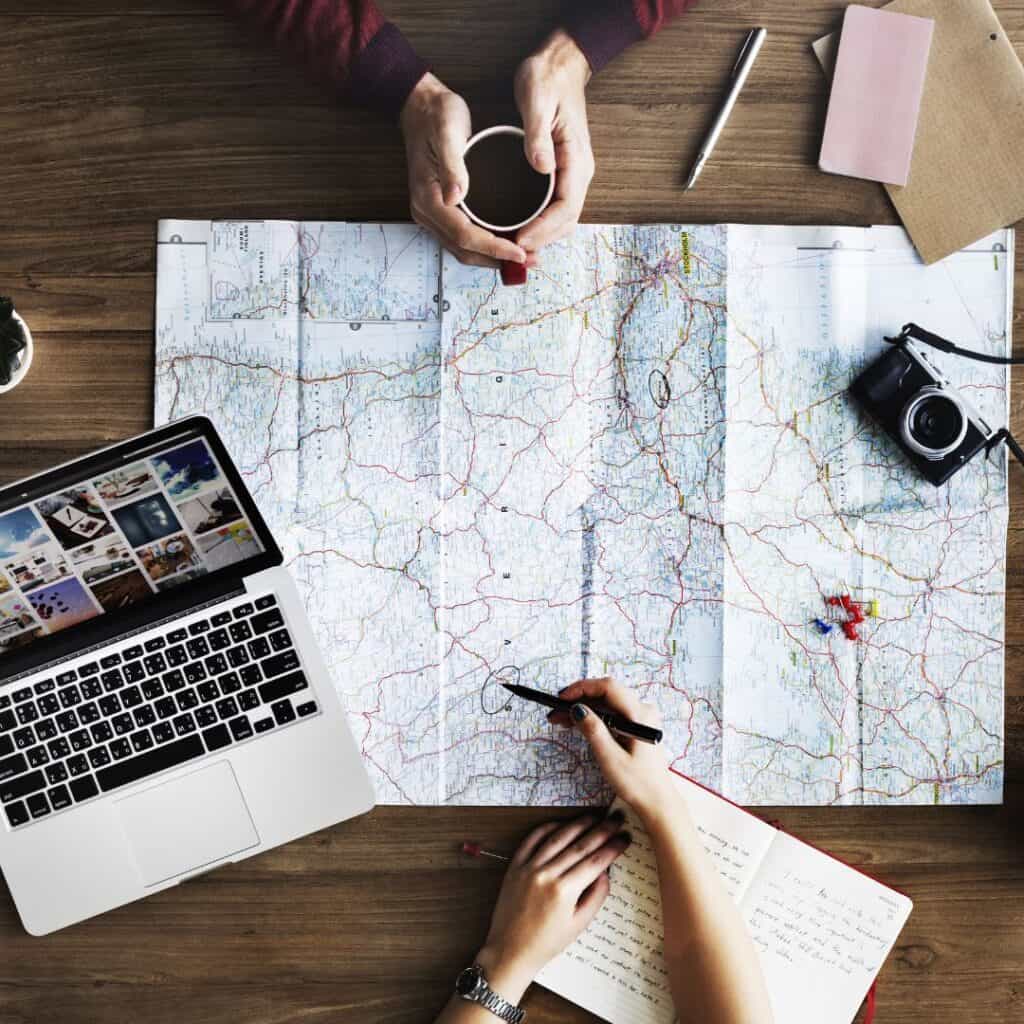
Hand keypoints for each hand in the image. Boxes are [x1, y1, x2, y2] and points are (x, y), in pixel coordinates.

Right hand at [400, 73, 527, 268]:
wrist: (420, 106)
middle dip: (497, 259)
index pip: (464, 235)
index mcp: (428, 198)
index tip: (520, 252)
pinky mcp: (441, 210)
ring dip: (493, 257)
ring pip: (464, 249)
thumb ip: (452, 165)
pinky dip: (485, 246)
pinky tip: (506, 243)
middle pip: (464, 250)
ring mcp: (432, 214)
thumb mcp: (447, 132)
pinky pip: (463, 238)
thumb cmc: (436, 115)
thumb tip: (456, 197)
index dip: (494, 248)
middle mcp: (427, 213)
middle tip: (531, 260)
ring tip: (524, 257)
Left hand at [475, 813, 631, 999]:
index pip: (595, 861)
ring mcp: (529, 867)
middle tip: (616, 819)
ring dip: (578, 824)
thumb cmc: (546, 942)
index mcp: (564, 891)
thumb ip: (596, 896)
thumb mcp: (578, 925)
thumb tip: (605, 871)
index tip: (625, 837)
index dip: (613, 847)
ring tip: (594, 817)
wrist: (510, 950)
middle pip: (580, 845)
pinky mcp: (515, 865)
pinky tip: (562, 823)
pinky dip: (548, 828)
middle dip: (602, 830)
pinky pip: (532, 839)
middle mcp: (546, 874)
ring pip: (558, 837)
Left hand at [513, 30, 593, 255]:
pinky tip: (521, 229)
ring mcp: (572, 174)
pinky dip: (541, 225)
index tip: (520, 241)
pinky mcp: (562, 173)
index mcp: (577, 159)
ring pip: (562, 219)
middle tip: (513, 253)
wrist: (560, 64)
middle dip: (542, 241)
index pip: (565, 208)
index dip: (543, 230)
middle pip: (566, 222)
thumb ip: (538, 135)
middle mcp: (579, 172)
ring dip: (542, 237)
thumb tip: (541, 168)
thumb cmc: (547, 78)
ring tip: (514, 248)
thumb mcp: (537, 100)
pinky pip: (556, 208)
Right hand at [551, 678, 681, 825]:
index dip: (582, 688)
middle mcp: (643, 711)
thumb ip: (594, 730)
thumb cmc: (637, 784)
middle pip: (606, 693)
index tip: (561, 698)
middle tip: (556, 711)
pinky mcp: (636, 726)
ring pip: (607, 703)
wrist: (657, 802)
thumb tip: (577, 708)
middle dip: (579, 699)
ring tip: (561, 719)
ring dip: (584, 708)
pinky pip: (612, 713)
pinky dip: (594, 716)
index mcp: (640, 715)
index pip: (608, 687)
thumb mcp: (611, 758)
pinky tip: (577, 723)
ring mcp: (640, 718)